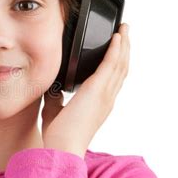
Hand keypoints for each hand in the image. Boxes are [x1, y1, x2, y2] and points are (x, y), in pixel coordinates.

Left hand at [41, 23, 129, 158]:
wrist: (62, 148)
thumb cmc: (59, 136)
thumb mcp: (55, 110)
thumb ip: (56, 98)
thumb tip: (52, 87)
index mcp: (99, 104)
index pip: (113, 79)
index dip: (117, 62)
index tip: (117, 49)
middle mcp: (106, 98)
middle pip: (121, 68)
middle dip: (124, 49)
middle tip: (125, 32)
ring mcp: (105, 95)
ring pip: (120, 64)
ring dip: (123, 45)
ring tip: (124, 29)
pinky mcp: (98, 91)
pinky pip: (111, 65)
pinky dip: (115, 50)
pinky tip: (117, 37)